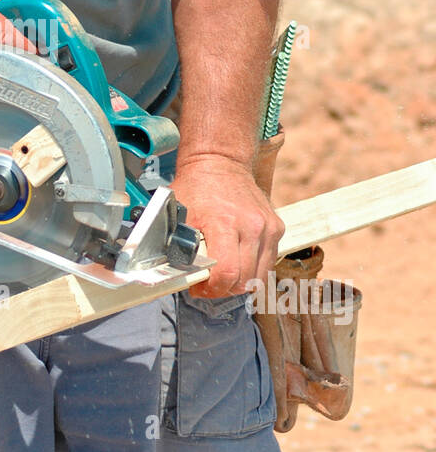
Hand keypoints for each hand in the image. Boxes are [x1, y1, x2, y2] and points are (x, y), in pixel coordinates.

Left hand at [171, 154, 283, 299]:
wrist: (220, 162)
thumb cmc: (196, 187)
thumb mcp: (178, 215)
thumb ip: (177, 246)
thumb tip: (174, 276)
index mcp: (225, 222)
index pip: (227, 273)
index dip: (212, 289)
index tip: (199, 287)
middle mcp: (252, 226)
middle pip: (244, 280)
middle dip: (223, 289)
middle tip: (208, 284)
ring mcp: (268, 227)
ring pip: (260, 276)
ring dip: (240, 282)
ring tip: (222, 275)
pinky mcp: (276, 228)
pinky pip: (268, 262)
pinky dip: (253, 269)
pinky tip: (236, 261)